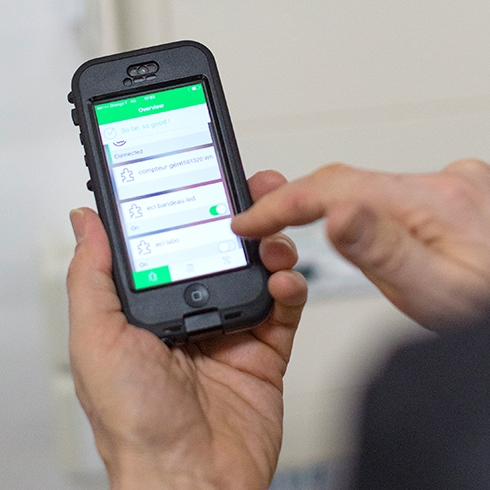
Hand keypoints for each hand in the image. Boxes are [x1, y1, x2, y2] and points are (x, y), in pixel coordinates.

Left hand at [67, 171, 306, 489]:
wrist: (191, 480)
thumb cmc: (135, 423)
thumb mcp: (97, 340)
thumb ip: (92, 277)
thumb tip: (84, 222)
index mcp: (154, 307)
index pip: (177, 243)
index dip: (192, 210)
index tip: (205, 181)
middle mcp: (194, 313)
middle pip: (224, 251)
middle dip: (243, 218)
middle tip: (256, 191)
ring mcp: (232, 329)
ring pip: (259, 271)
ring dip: (270, 247)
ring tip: (271, 242)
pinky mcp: (265, 349)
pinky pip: (285, 307)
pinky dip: (290, 287)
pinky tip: (284, 280)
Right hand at [233, 159, 489, 330]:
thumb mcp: (434, 295)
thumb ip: (382, 252)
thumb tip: (335, 214)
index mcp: (432, 203)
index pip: (332, 187)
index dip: (279, 203)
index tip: (247, 220)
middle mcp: (444, 183)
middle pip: (346, 180)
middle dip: (296, 201)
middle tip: (260, 221)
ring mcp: (451, 186)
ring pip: (367, 186)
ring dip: (328, 205)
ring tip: (297, 225)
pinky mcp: (453, 196)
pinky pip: (389, 192)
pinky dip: (361, 208)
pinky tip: (359, 227)